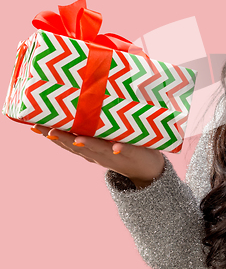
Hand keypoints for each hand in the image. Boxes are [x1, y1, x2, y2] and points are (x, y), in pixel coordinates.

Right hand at [30, 125, 164, 187]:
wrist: (148, 169)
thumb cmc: (123, 146)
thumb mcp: (106, 135)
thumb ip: (95, 123)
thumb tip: (81, 99)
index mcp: (90, 149)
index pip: (67, 142)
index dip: (51, 135)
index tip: (34, 126)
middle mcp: (98, 154)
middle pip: (77, 147)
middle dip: (62, 139)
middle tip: (47, 131)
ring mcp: (115, 155)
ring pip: (99, 149)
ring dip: (88, 145)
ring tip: (77, 140)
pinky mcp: (133, 153)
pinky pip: (126, 150)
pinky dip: (120, 149)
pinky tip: (116, 147)